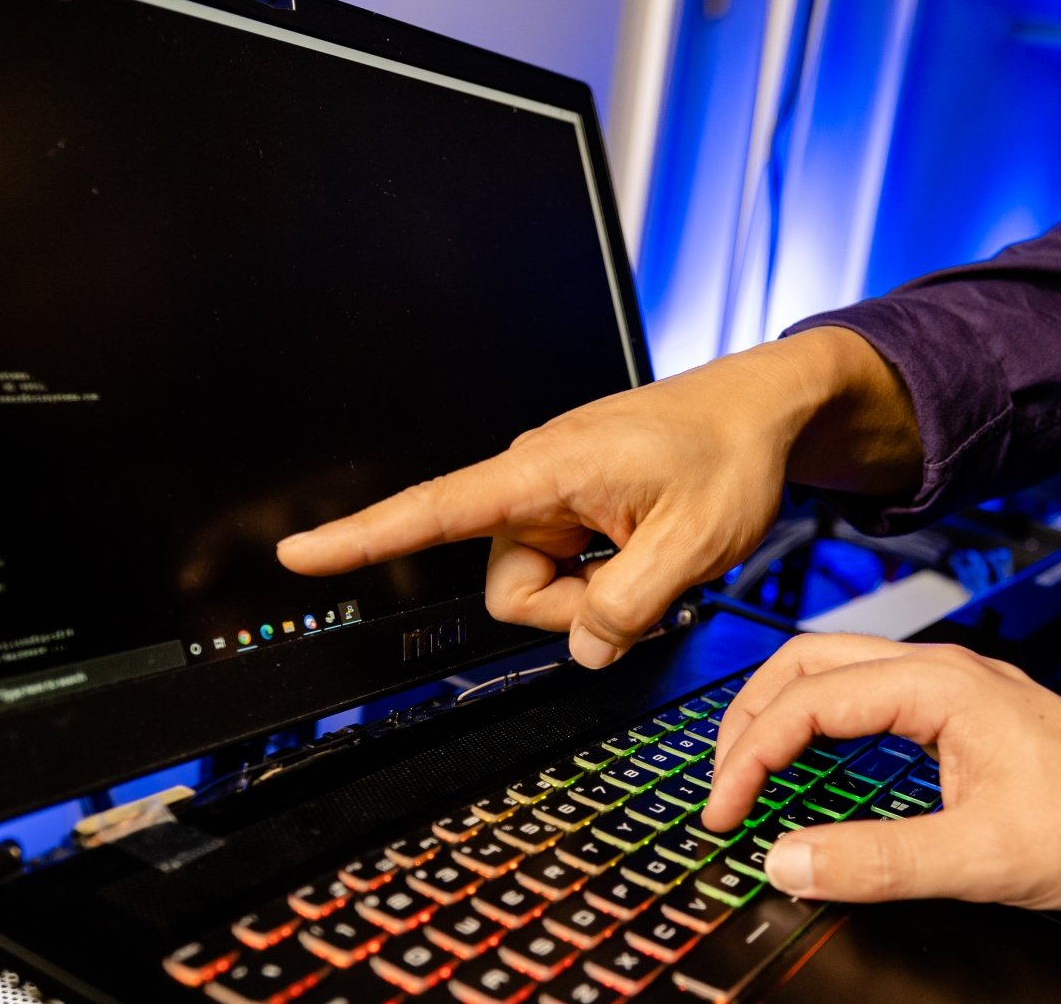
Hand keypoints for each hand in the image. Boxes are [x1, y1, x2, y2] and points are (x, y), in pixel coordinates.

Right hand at [275, 332, 908, 667]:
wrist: (761, 412)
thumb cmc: (729, 452)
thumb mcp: (694, 545)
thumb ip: (629, 608)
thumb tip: (585, 647)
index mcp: (546, 471)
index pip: (436, 508)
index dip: (363, 535)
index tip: (299, 552)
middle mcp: (533, 481)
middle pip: (515, 591)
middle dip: (577, 607)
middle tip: (649, 573)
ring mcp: (552, 497)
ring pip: (542, 591)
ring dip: (599, 593)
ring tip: (655, 551)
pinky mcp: (570, 510)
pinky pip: (567, 573)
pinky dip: (607, 577)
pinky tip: (647, 546)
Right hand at [703, 633, 1060, 908]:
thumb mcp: (983, 858)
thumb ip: (877, 862)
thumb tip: (789, 861)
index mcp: (941, 686)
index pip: (808, 700)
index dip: (751, 755)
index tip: (725, 811)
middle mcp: (944, 672)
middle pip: (808, 662)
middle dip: (750, 717)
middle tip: (721, 785)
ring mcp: (957, 687)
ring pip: (837, 672)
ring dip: (784, 715)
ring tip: (752, 772)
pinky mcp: (968, 713)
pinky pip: (870, 696)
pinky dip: (823, 724)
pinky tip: (819, 764)